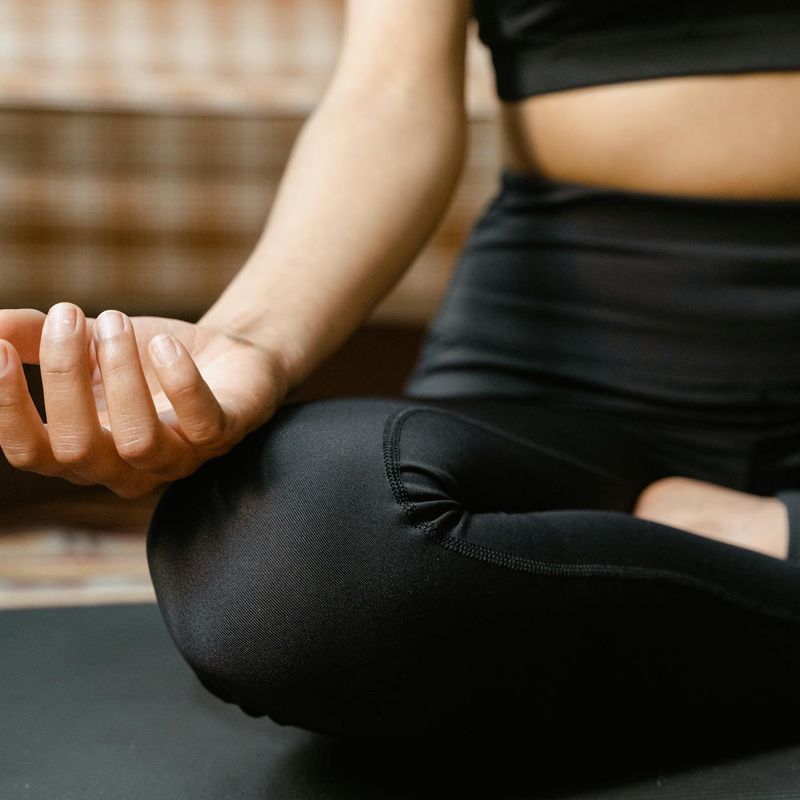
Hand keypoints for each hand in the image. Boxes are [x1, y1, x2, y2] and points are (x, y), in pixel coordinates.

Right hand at [0, 303, 289, 497]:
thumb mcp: (88, 343)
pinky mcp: (222, 436)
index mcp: (83, 451)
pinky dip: (179, 381)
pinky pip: (201, 423)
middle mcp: (126, 468)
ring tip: (116, 321)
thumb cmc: (150, 357)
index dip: (8, 408)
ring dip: (120, 374)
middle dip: (64, 377)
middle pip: (77, 449)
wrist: (227, 355)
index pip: (30, 453)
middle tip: (69, 315)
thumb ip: (34, 338)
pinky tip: (166, 346)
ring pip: (137, 441)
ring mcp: (177, 457)